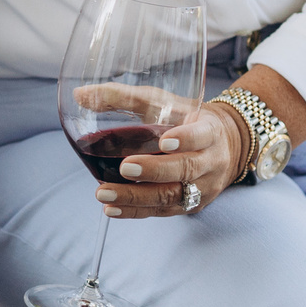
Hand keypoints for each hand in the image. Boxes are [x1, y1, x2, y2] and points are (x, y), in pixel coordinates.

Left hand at [93, 98, 253, 219]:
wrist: (225, 146)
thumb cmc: (185, 118)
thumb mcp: (164, 102)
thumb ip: (125, 97)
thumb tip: (80, 95)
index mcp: (209, 130)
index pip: (201, 135)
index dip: (186, 139)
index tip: (165, 141)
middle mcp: (211, 161)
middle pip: (185, 169)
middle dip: (154, 171)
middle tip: (123, 168)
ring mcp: (204, 187)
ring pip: (173, 196)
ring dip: (137, 197)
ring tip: (104, 194)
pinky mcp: (193, 205)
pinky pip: (164, 211)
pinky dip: (136, 211)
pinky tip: (112, 209)